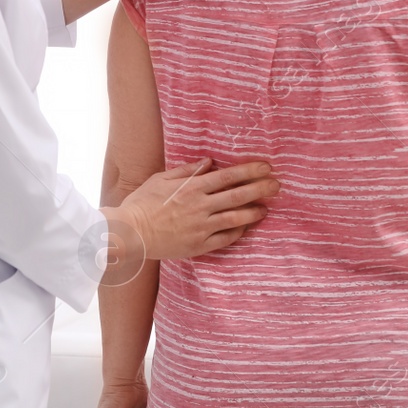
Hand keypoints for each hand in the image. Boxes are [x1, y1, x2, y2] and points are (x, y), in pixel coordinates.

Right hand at [104, 158, 278, 261]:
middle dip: (261, 189)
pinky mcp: (199, 245)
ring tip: (266, 208)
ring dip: (254, 212)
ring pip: (236, 218)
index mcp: (192, 188)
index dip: (250, 171)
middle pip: (238, 195)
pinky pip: (225, 239)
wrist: (130, 233)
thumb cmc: (142, 203)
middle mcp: (200, 207)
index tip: (266, 167)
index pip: (228, 176)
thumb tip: (209, 162)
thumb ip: (186, 170)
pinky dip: (238, 232)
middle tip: (277, 185)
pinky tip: (246, 227)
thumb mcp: (162, 179)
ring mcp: (201, 228)